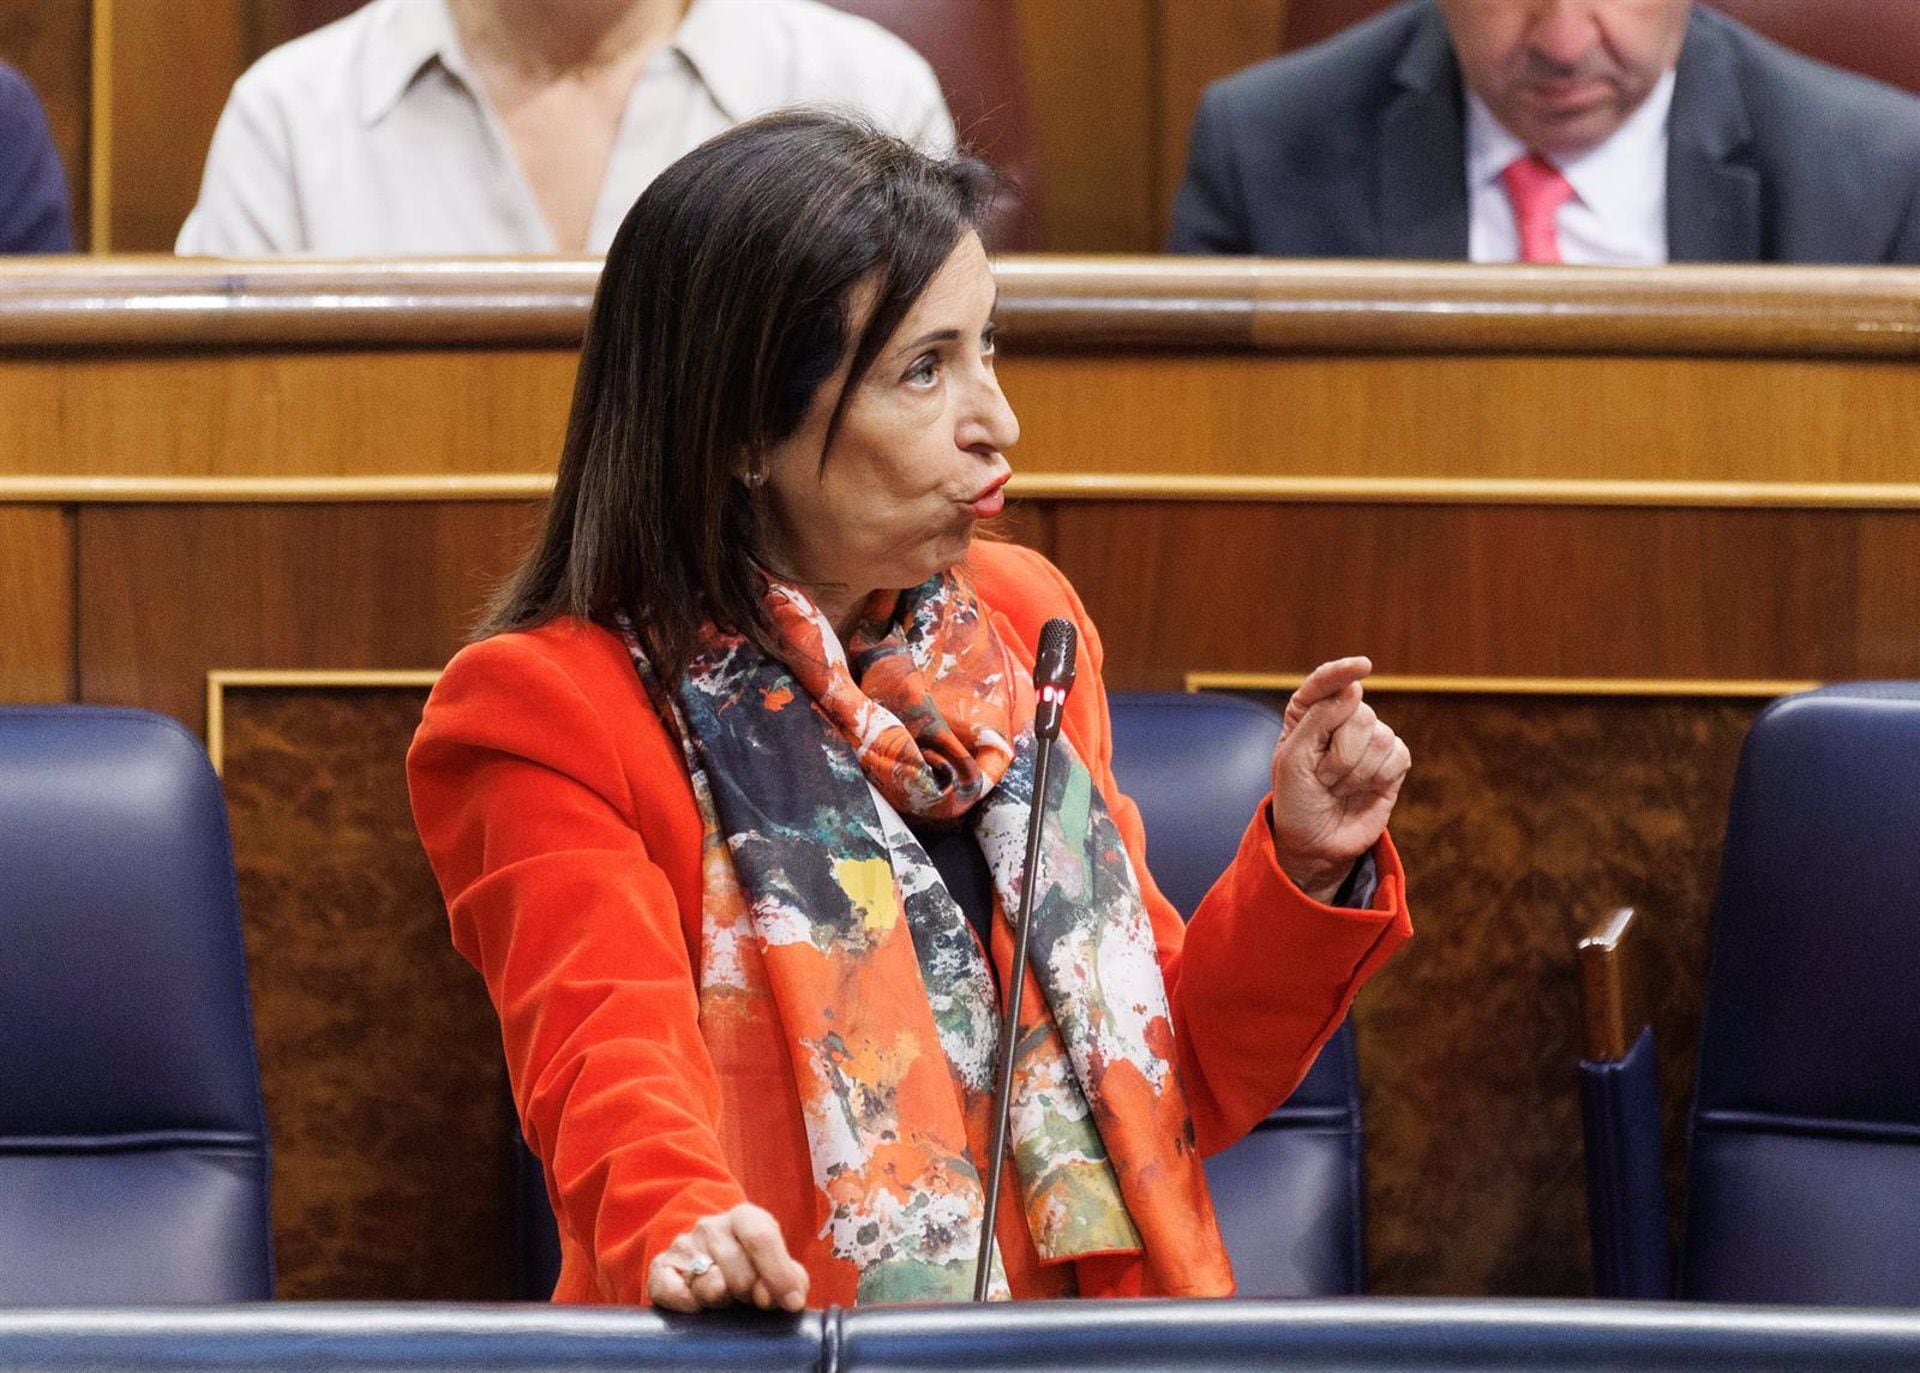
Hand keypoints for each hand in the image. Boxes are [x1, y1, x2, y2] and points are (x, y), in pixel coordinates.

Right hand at [647, 1203, 809, 1312]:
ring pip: (710, 1286)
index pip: (762, 1238)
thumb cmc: (748, 1264)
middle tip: (749, 1298)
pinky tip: (699, 1306)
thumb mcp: (774, 1262)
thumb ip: (791, 1276)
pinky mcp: (660, 1267)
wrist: (705, 1256)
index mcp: (744, 1217)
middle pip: (740, 1273)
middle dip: (750, 1295)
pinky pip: (672, 1293)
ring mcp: (683, 1245)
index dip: (779, 1275)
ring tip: (725, 1299)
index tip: (791, 1303)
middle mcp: (711, 1226)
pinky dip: (689, 1306)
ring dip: (722, 1303)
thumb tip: (791, 1297)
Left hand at [1271, 657, 1410, 902]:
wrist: (1315, 842)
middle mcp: (1342, 719)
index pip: (1326, 682)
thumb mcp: (1293, 759)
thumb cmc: (1297, 798)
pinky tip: (1363, 790)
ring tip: (1338, 787)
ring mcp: (1370, 739)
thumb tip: (1354, 689)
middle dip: (1339, 753)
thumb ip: (1318, 720)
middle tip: (1322, 777)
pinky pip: (1398, 756)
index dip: (1343, 672)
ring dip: (1355, 772)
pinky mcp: (1393, 763)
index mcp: (1308, 713)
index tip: (1362, 668)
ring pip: (1379, 737)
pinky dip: (1377, 778)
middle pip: (1359, 713)